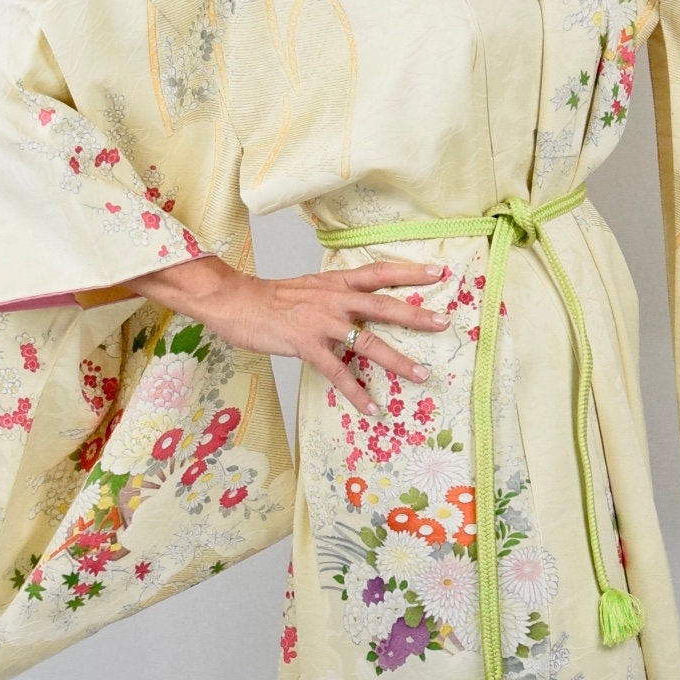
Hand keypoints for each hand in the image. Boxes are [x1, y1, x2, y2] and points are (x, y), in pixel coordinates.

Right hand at [79, 256, 450, 416]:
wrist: (234, 302)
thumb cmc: (270, 299)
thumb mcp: (308, 288)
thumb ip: (334, 295)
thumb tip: (356, 307)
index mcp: (335, 283)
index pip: (379, 272)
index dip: (410, 272)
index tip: (440, 271)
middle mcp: (334, 299)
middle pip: (384, 306)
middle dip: (417, 316)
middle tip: (445, 322)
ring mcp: (322, 323)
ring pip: (369, 343)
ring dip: (398, 360)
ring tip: (422, 375)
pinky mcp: (307, 345)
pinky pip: (338, 373)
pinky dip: (357, 393)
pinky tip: (373, 408)